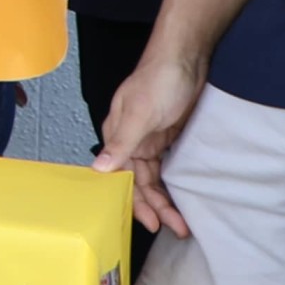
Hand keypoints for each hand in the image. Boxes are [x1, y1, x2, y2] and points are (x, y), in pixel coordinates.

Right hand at [91, 41, 208, 237]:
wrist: (187, 56)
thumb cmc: (160, 80)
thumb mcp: (140, 113)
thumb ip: (121, 143)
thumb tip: (98, 169)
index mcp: (117, 135)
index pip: (121, 177)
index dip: (134, 202)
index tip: (149, 224)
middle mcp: (131, 141)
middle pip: (140, 183)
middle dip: (156, 207)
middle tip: (175, 228)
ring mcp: (150, 139)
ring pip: (155, 179)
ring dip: (167, 200)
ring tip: (183, 222)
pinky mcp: (168, 136)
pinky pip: (168, 168)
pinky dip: (173, 185)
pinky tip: (181, 198)